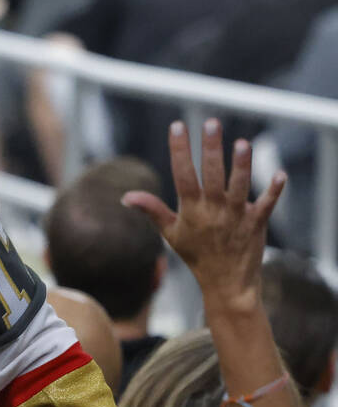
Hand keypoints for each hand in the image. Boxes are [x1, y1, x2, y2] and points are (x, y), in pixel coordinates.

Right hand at [123, 119, 284, 313]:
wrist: (226, 282)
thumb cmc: (196, 254)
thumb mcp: (170, 232)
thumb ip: (151, 209)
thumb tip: (125, 196)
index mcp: (191, 209)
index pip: (182, 174)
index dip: (179, 150)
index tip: (177, 126)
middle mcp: (214, 210)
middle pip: (212, 174)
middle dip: (211, 148)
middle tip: (211, 123)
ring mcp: (237, 216)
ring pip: (240, 186)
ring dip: (241, 165)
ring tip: (242, 143)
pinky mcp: (257, 223)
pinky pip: (267, 204)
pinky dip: (274, 191)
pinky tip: (280, 174)